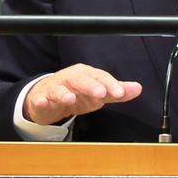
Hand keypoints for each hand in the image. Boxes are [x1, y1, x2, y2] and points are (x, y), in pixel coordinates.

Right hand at [23, 64, 141, 124]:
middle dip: (91, 86)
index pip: (100, 77)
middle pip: (81, 79)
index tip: (120, 93)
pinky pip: (40, 98)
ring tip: (70, 99)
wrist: (49, 99)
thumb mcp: (98, 94)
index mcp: (87, 75)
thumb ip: (117, 92)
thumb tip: (137, 88)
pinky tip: (43, 102)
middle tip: (101, 93)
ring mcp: (55, 87)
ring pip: (58, 88)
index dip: (111, 84)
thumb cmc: (77, 93)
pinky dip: (41, 100)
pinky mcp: (41, 97)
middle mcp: (71, 78)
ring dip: (63, 93)